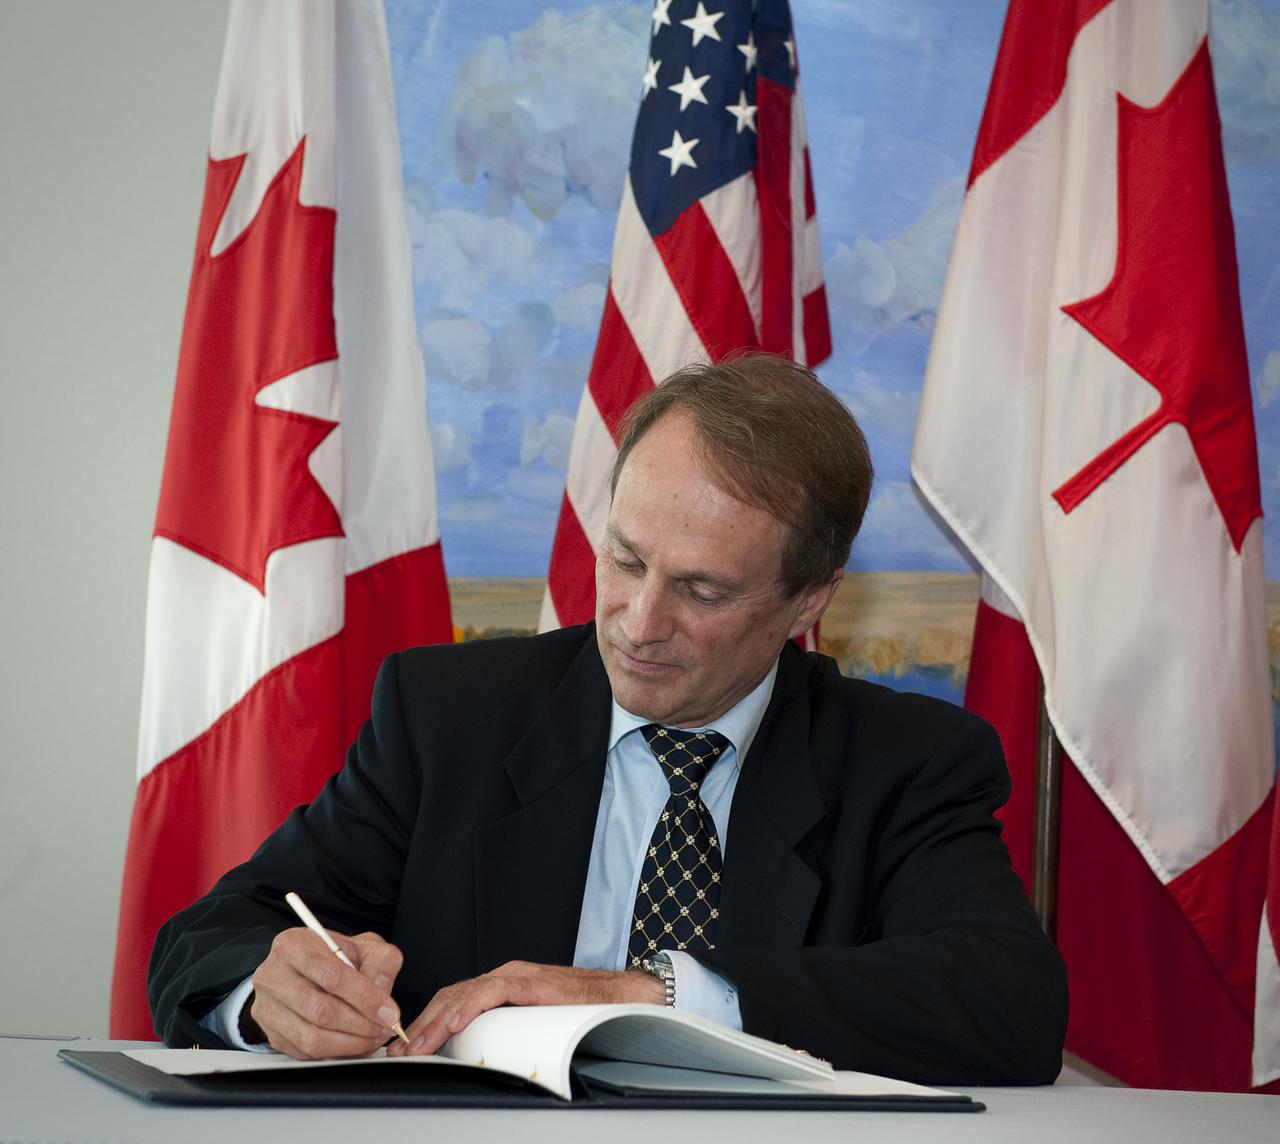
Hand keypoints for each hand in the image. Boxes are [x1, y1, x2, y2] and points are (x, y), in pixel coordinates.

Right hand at [247, 927, 404, 1058]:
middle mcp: (272, 976)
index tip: (389, 1013)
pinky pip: (306, 1052)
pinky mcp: (271, 1033)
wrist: (304, 968)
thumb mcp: (364, 946)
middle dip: (361, 1025)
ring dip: (351, 1043)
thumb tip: (382, 992)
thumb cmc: (335, 956)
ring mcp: (266, 1007)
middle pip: (321, 1010)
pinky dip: (337, 1052)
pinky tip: (356, 1043)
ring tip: (374, 1037)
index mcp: (293, 945)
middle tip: (386, 1028)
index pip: (332, 976)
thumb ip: (380, 962)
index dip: (365, 998)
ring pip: (312, 1037)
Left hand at [387, 961, 663, 1056]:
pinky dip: (471, 1005)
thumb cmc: (584, 1014)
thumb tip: (481, 1063)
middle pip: (451, 996)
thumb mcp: (535, 1027)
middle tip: (398, 1052)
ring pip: (466, 993)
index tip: (405, 1049)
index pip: (453, 1001)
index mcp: (503, 987)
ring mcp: (519, 977)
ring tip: (416, 1044)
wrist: (624, 998)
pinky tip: (455, 1022)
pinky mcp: (535, 982)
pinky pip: (496, 991)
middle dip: (421, 1025)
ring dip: (436, 1020)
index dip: (426, 1024)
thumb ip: (509, 1034)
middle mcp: (506, 977)